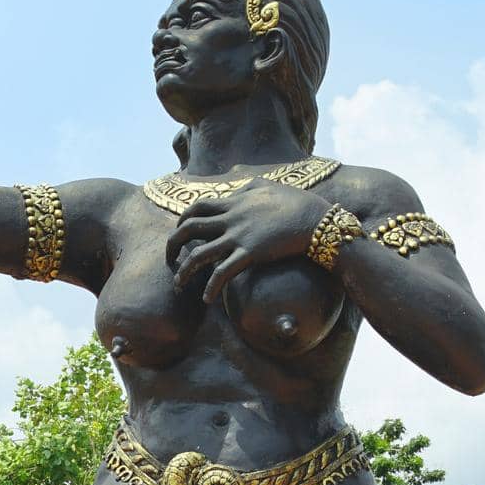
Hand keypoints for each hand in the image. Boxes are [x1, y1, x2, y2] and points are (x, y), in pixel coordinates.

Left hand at [166, 183, 330, 302]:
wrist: (315, 221)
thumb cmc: (296, 204)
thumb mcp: (268, 186)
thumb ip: (247, 187)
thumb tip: (237, 188)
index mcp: (233, 203)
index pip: (196, 207)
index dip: (182, 220)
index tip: (179, 232)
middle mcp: (230, 219)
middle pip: (188, 229)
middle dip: (172, 244)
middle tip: (169, 258)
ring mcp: (238, 237)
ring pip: (198, 255)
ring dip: (183, 272)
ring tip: (178, 285)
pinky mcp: (249, 255)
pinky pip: (222, 274)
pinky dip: (210, 288)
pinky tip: (207, 298)